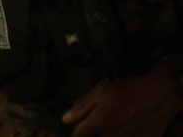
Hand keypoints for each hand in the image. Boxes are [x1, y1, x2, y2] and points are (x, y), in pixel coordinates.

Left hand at [62, 67, 182, 135]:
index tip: (82, 124)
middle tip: (99, 123)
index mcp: (98, 124)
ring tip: (112, 124)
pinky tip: (124, 128)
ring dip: (105, 134)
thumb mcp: (100, 92)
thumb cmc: (126, 91)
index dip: (78, 129)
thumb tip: (65, 120)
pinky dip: (122, 135)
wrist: (159, 96)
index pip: (78, 135)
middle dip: (92, 132)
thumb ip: (81, 107)